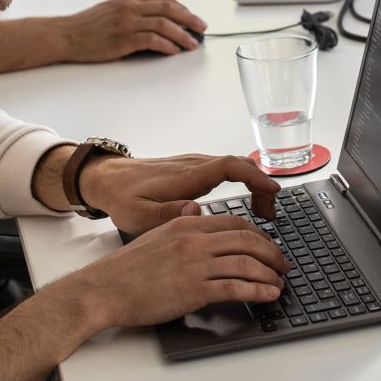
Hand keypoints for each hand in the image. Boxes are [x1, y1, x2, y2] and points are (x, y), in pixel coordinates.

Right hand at [51, 0, 206, 60]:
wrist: (66, 34)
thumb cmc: (87, 25)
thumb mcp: (112, 8)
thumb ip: (133, 9)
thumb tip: (157, 19)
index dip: (181, 7)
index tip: (191, 16)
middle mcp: (130, 7)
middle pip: (169, 9)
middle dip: (189, 19)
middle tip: (201, 28)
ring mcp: (127, 22)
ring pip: (164, 25)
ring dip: (182, 35)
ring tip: (192, 43)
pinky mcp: (124, 39)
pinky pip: (152, 40)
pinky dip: (167, 46)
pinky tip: (174, 51)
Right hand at [64, 213, 287, 327]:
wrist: (104, 289)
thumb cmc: (126, 268)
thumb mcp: (155, 234)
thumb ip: (179, 224)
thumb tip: (193, 211)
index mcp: (187, 224)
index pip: (234, 223)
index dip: (258, 235)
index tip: (268, 246)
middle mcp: (194, 240)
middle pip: (247, 240)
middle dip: (272, 253)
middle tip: (282, 265)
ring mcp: (195, 264)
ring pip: (246, 263)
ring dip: (269, 274)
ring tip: (279, 283)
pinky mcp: (194, 289)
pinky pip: (235, 287)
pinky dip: (258, 290)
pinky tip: (268, 295)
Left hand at [80, 151, 281, 234]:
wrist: (106, 178)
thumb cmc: (122, 197)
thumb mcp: (139, 214)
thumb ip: (169, 214)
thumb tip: (197, 211)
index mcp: (186, 176)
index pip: (230, 166)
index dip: (256, 177)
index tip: (273, 191)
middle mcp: (195, 165)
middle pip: (241, 164)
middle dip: (262, 186)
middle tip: (270, 215)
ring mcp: (195, 165)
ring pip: (236, 166)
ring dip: (254, 185)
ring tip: (262, 214)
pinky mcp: (193, 169)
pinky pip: (227, 170)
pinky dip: (244, 183)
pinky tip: (244, 204)